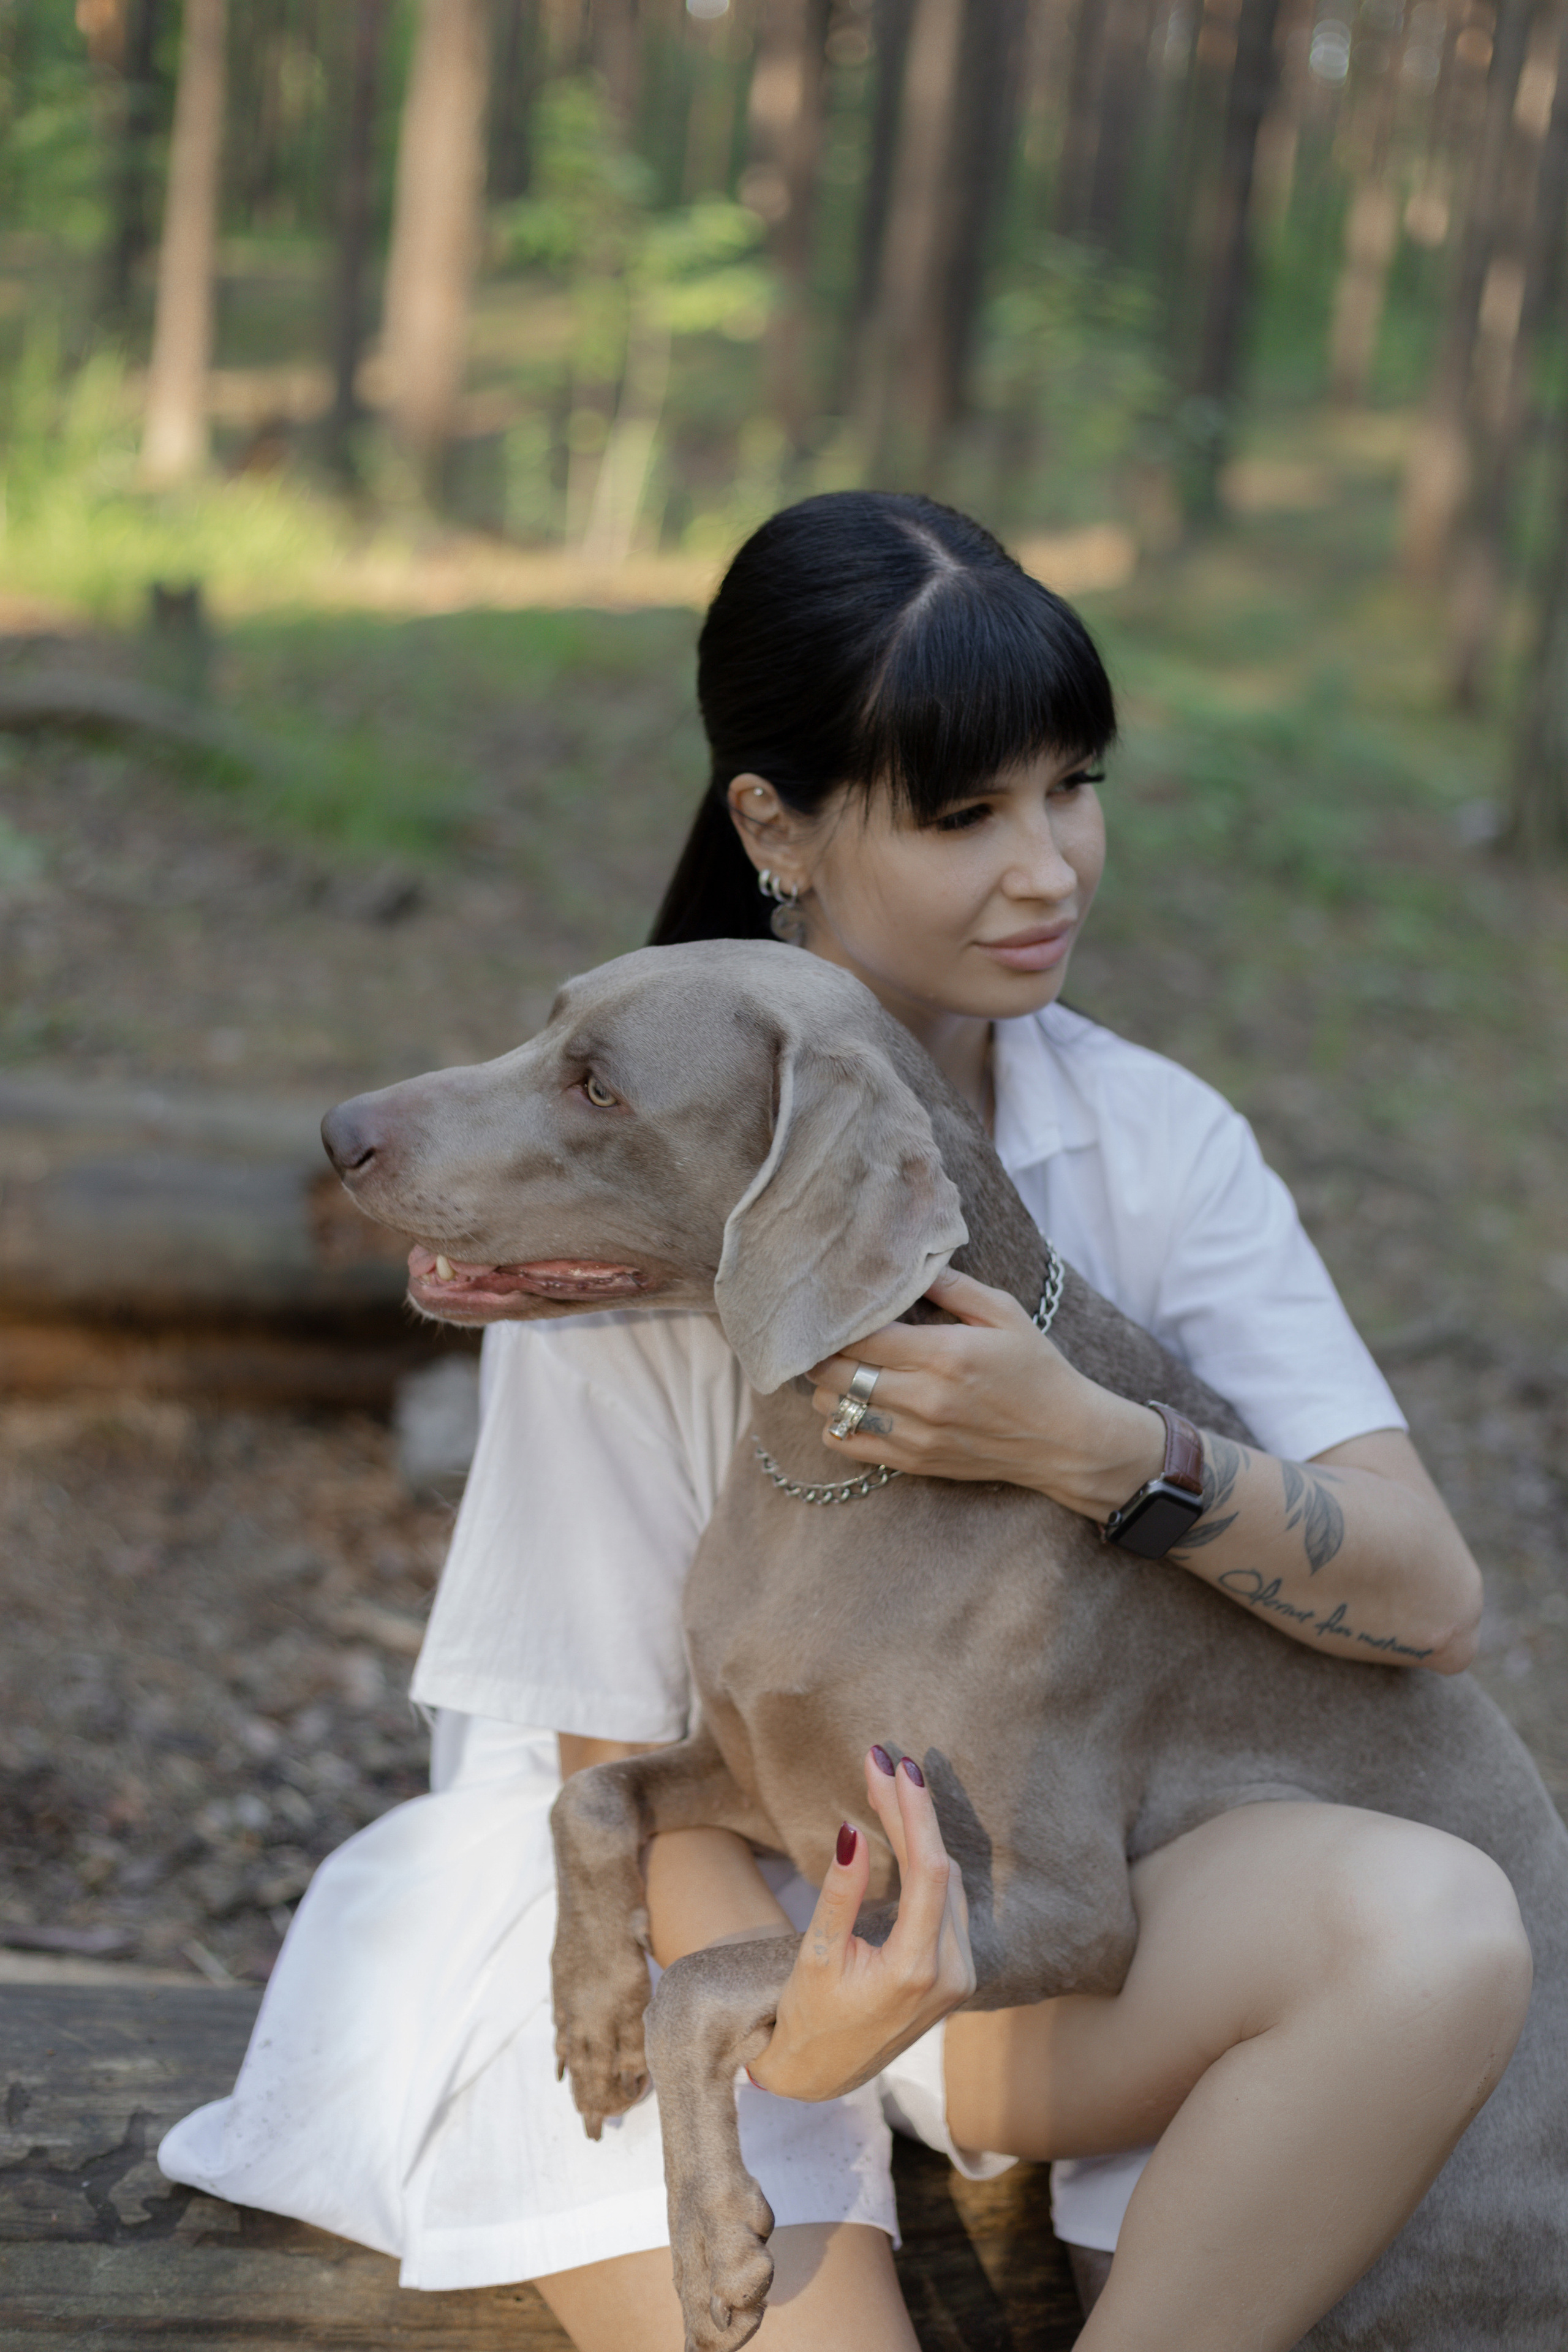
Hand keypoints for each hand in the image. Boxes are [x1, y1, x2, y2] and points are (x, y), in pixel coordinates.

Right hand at [744, 1748, 975, 2101]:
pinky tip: (905, 1829)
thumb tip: (851, 1831)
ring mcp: (960, 1975)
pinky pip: (948, 1901)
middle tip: (882, 1762)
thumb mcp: (814, 1956)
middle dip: (911, 1812)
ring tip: (885, 1785)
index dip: (914, 1814)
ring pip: (947, 1882)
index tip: (896, 1767)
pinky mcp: (957, 1973)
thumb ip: (839, 1894)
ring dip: (920, 1832)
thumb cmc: (809, 2016)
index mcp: (915, 1970)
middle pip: (939, 1870)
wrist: (823, 2075)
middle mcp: (951, 1973)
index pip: (927, 1872)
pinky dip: (928, 1862)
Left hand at [808, 1268, 1161, 1510]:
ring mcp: (916, 1434)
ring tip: (841, 1367)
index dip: (837, 1321)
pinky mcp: (914, 1461)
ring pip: (833, 1408)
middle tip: (827, 1336)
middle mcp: (924, 1397)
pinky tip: (853, 1405)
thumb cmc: (1036, 1369)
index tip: (836, 1309)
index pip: (861, 1336)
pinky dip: (836, 1424)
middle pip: (835, 1372)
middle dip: (822, 1351)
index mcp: (945, 1353)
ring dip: (826, 1385)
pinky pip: (847, 1444)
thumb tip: (909, 1263)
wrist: (1064, 1439)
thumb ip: (953, 1286)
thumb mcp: (1004, 1313)